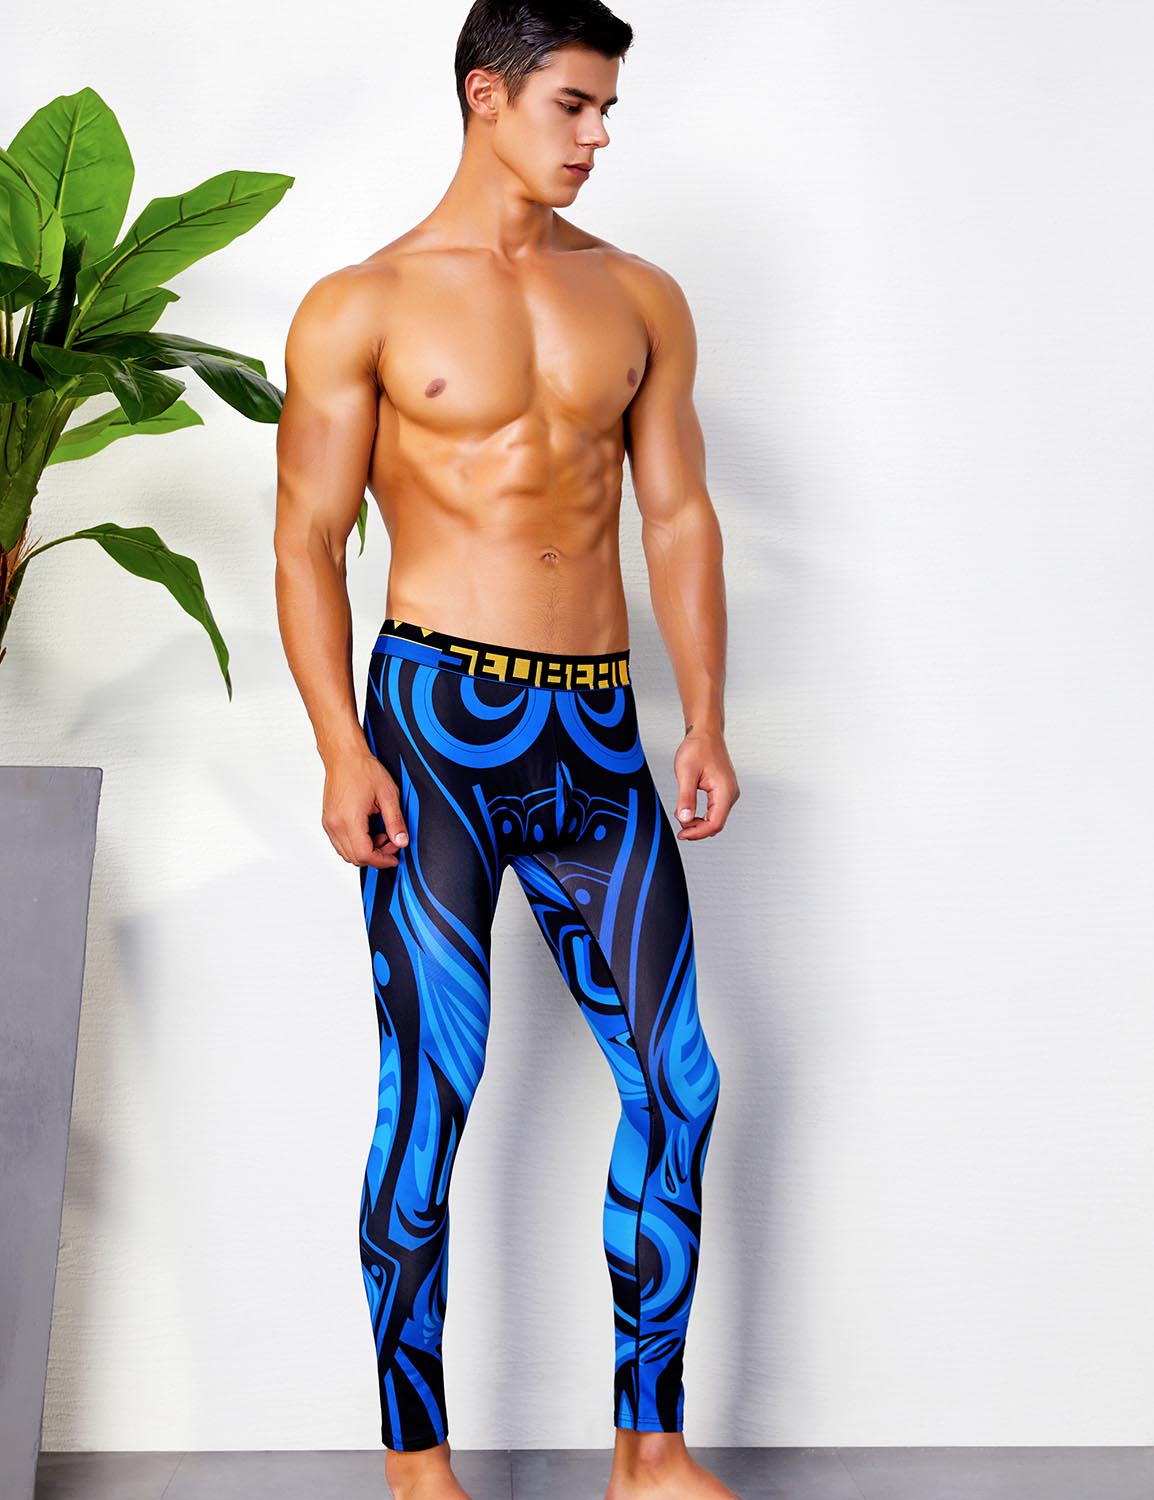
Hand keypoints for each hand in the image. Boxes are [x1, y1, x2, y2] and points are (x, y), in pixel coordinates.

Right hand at [321, 749, 409, 867]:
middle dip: (376, 855)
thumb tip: (401, 841)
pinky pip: (340, 842)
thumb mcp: (388, 795)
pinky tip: (368, 830)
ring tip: (381, 833)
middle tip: (391, 842)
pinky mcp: (328, 820)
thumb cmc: (362, 769)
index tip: (394, 857)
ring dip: (365, 850)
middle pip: (354, 857)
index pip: (364, 854)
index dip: (382, 860)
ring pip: (346, 852)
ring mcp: (329, 823)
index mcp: (348, 819)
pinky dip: (355, 843)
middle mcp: (334, 824)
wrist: (344, 756)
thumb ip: (395, 822)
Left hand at [673, 728, 739, 840]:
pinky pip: (714, 810)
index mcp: (725, 790)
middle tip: (680, 828)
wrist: (705, 733)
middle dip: (697, 829)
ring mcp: (728, 792)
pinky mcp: (723, 791)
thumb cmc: (698, 747)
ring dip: (699, 823)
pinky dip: (701, 815)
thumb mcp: (686, 773)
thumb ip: (685, 798)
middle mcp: (730, 793)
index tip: (683, 834)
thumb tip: (684, 819)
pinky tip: (689, 811)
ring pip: (715, 818)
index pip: (715, 823)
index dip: (698, 833)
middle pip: (716, 824)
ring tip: (682, 817)